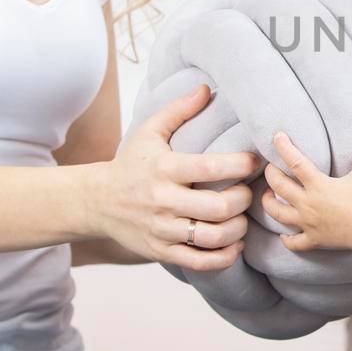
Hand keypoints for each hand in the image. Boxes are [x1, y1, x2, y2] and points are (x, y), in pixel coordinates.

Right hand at [92, 84, 259, 270]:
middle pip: (218, 207)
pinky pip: (199, 262)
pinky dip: (224, 257)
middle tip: (248, 192)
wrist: (97, 201)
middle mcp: (163, 201)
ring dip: (237, 229)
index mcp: (164, 169)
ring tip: (242, 218)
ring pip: (212, 237)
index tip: (254, 161)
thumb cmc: (131, 163)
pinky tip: (234, 244)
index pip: (210, 168)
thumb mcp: (149, 132)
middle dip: (243, 200)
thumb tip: (206, 88)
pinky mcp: (161, 251)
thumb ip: (179, 110)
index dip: (240, 165)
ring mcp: (162, 230)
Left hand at [261, 132, 351, 251]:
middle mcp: (308, 203)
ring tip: (267, 196)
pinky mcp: (314, 240)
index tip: (277, 137)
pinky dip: (286, 240)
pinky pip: (294, 242)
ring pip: (277, 214)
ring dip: (268, 203)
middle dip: (270, 174)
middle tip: (270, 167)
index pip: (296, 162)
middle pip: (278, 186)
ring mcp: (308, 223)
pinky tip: (283, 236)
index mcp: (318, 185)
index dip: (284, 148)